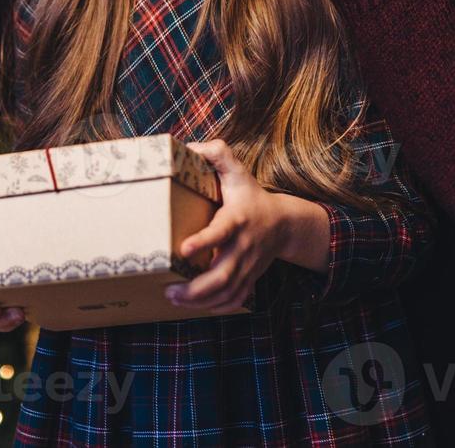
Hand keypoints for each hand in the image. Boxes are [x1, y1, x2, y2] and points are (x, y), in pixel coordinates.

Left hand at [166, 139, 293, 314]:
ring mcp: (248, 266)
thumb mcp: (237, 170)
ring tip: (174, 299)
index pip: (221, 231)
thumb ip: (217, 153)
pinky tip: (195, 306)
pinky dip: (216, 307)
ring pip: (226, 292)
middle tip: (170, 290)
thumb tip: (188, 147)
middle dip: (195, 288)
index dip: (204, 242)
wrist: (284, 223)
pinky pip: (235, 300)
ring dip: (199, 302)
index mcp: (237, 218)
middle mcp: (243, 246)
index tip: (183, 249)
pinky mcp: (250, 278)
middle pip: (223, 275)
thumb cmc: (251, 196)